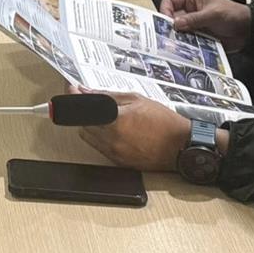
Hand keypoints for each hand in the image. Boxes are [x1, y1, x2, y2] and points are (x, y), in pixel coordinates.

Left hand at [77, 92, 192, 172]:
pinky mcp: (118, 163)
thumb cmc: (164, 122)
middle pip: (81, 122)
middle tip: (86, 99)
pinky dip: (98, 137)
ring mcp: (114, 153)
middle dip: (81, 110)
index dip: (71, 96)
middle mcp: (111, 139)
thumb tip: (86, 91)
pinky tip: (110, 128)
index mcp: (115, 120)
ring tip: (102, 114)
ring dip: (88, 124)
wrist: (182, 146)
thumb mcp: (136, 100)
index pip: (81, 107)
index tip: (71, 89)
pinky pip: (98, 148)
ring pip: (87, 136)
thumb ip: (107, 96)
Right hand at [160, 0, 250, 51]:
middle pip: (172, 18)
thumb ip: (194, 19)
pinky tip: (188, 48)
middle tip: (170, 36)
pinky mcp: (198, 35)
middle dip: (171, 27)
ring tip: (179, 44)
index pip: (169, 2)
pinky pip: (187, 40)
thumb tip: (176, 24)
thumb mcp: (213, 14)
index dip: (165, 12)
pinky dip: (187, 44)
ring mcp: (193, 23)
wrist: (248, 30)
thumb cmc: (233, 14)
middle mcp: (189, 10)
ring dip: (179, 37)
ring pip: (179, 31)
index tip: (167, 23)